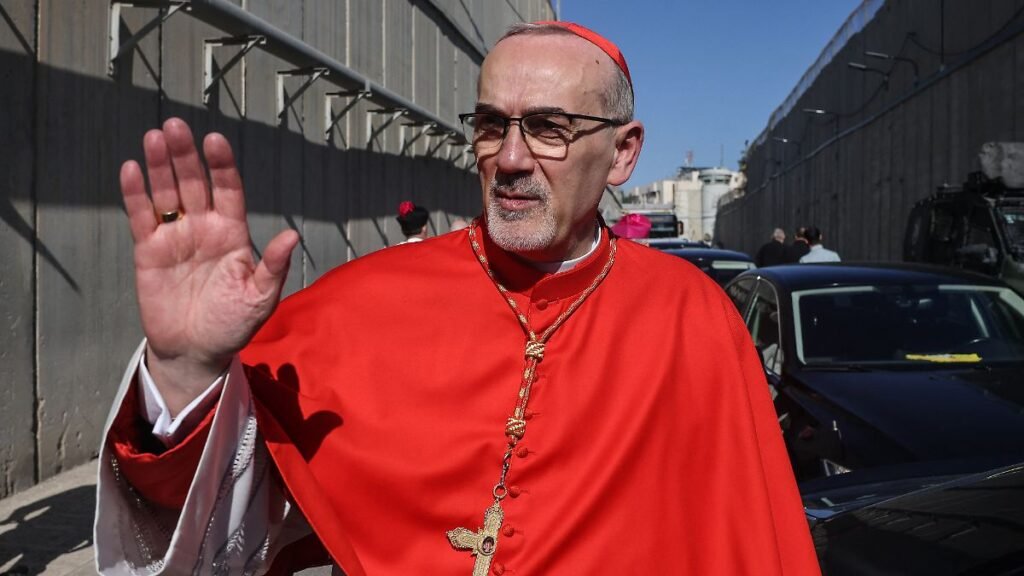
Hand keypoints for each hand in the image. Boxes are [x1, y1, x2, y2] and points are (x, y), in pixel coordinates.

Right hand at [121, 118, 298, 411]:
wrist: (197, 351)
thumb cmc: (233, 324)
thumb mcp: (260, 298)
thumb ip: (274, 266)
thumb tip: (293, 235)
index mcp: (233, 233)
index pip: (228, 190)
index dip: (222, 166)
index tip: (215, 141)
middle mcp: (204, 228)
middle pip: (195, 182)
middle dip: (186, 155)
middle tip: (176, 127)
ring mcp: (175, 237)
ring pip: (166, 193)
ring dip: (160, 166)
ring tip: (155, 137)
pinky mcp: (149, 251)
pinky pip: (141, 217)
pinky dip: (135, 194)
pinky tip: (132, 169)